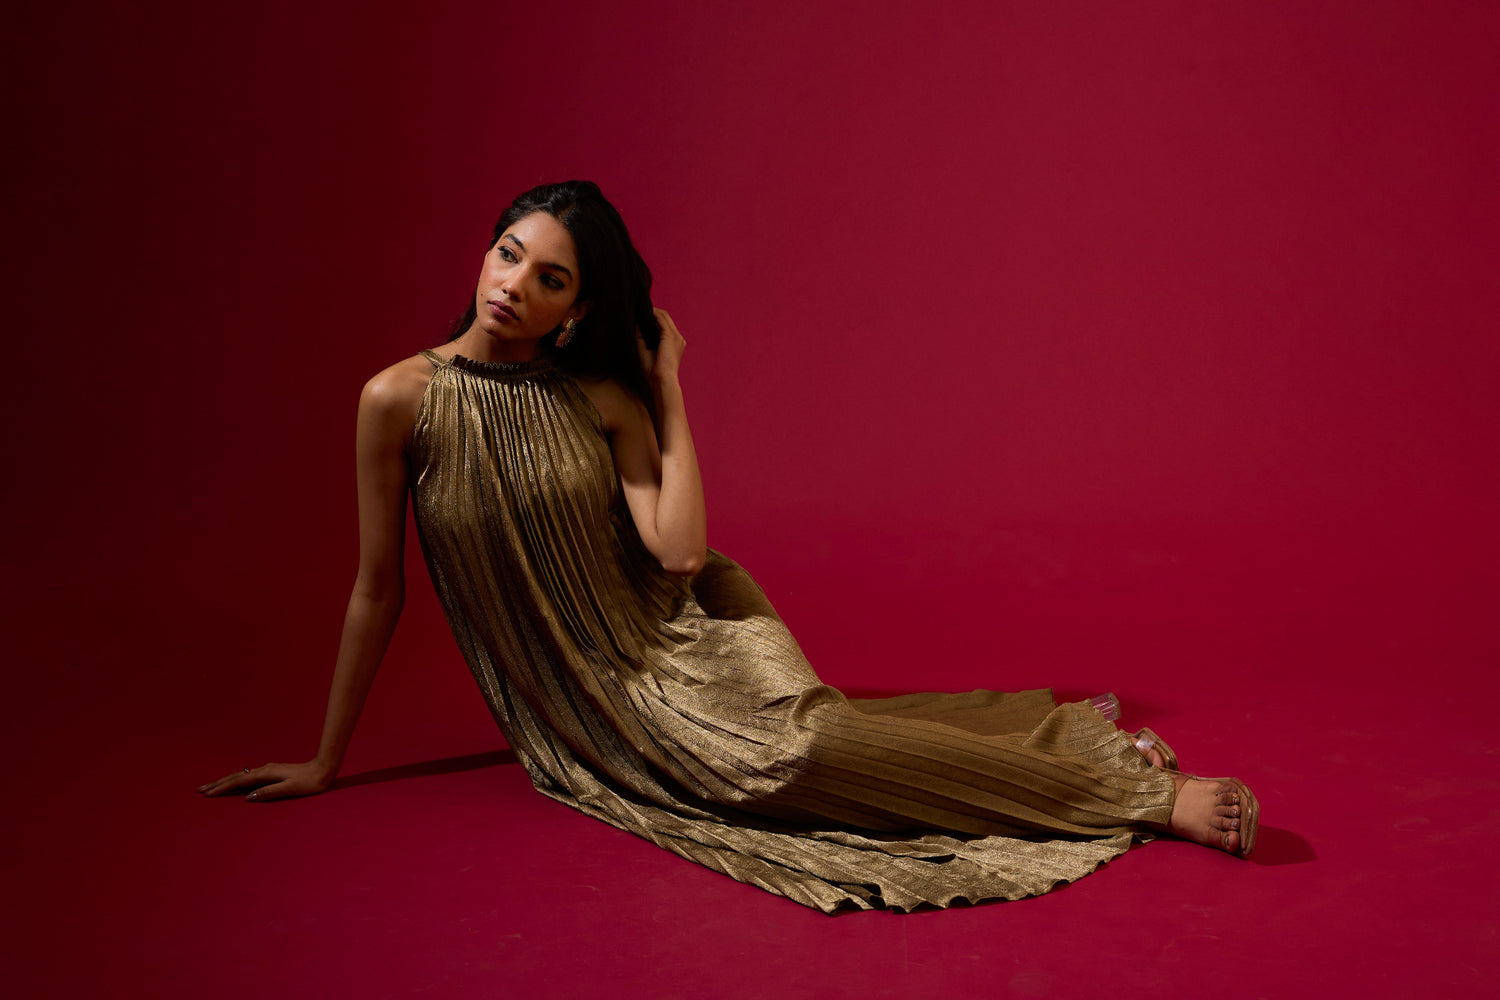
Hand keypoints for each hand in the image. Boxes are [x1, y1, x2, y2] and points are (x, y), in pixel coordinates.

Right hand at [197, 759, 335, 801]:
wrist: (324, 769)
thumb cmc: (309, 782)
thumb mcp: (290, 789)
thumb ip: (269, 792)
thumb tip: (248, 797)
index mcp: (267, 774)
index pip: (239, 781)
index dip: (222, 788)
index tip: (208, 794)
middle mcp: (265, 769)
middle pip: (236, 776)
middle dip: (218, 783)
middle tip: (201, 790)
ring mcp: (268, 769)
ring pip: (242, 775)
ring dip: (226, 781)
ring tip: (213, 786)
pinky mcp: (273, 772)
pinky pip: (249, 776)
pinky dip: (237, 779)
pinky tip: (235, 782)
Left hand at [638, 307, 685, 382]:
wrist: (661, 381)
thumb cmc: (654, 372)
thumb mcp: (645, 351)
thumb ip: (641, 337)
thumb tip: (636, 325)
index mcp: (674, 344)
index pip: (665, 326)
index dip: (654, 319)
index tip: (641, 316)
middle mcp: (678, 339)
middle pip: (666, 319)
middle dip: (653, 313)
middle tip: (639, 310)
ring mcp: (676, 337)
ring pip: (664, 317)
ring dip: (652, 311)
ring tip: (640, 309)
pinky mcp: (671, 336)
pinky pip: (661, 319)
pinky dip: (652, 314)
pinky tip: (643, 312)